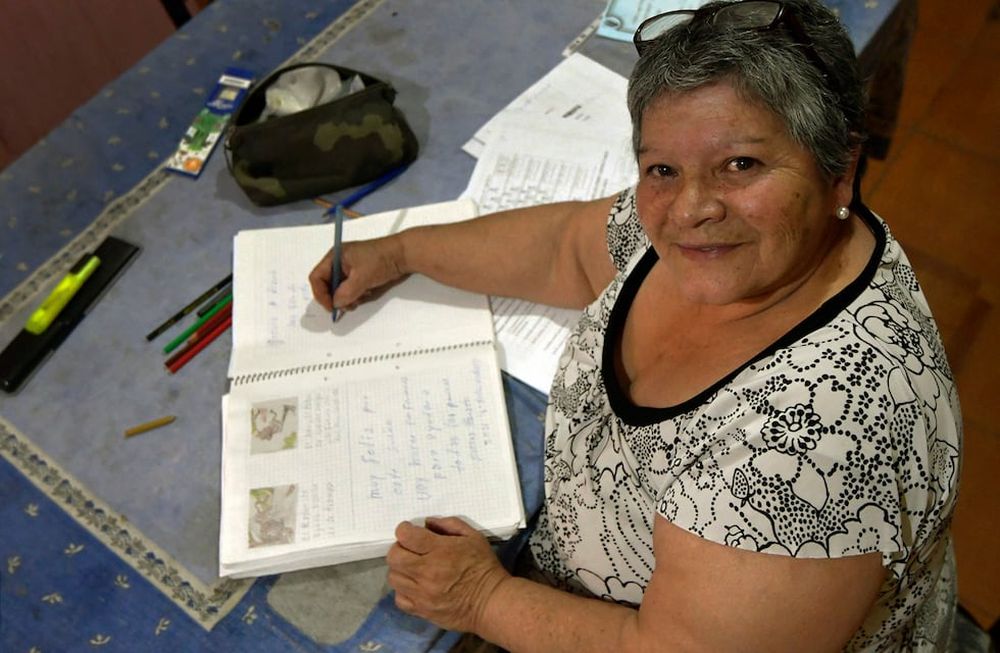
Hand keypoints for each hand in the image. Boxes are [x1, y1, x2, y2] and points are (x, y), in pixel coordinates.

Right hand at [307, 236, 406, 313]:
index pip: (316, 277)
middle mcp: (339, 263)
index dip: (320, 294)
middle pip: (327, 285)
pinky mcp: (359, 276)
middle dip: (335, 298)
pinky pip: (351, 291)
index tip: (331, 307)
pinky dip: (355, 296)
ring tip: (358, 300)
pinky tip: (366, 294)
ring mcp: (349, 270)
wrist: (403, 255)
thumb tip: (336, 303)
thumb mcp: (361, 277)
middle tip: (347, 306)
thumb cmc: (381, 259)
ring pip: (339, 290)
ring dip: (347, 298)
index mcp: (335, 257)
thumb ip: (346, 292)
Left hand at [386, 517, 509, 632]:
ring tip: (414, 568)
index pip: (405, 535)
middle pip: (394, 556)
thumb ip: (449, 524)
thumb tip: (427, 523)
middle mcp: (426, 572)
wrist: (491, 603)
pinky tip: (415, 586)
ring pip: (394, 577)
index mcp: (440, 551)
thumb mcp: (473, 537)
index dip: (405, 529)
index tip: (411, 531)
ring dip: (401, 569)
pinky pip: (399, 598)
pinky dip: (404, 590)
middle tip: (412, 549)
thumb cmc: (483, 566)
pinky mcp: (421, 610)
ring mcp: (422, 594)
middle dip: (400, 548)